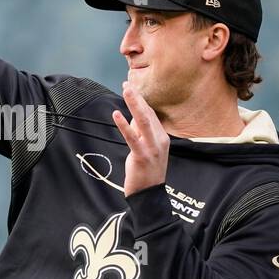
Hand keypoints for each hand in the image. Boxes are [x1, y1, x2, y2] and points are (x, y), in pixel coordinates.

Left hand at [113, 82, 169, 196]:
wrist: (149, 194)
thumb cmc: (147, 172)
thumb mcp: (147, 149)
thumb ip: (141, 133)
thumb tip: (132, 117)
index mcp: (162, 137)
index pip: (151, 114)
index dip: (141, 100)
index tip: (131, 88)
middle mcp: (160, 140)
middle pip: (148, 113)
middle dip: (137, 97)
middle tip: (127, 84)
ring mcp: (152, 148)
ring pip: (143, 121)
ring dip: (134, 104)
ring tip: (126, 91)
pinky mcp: (141, 156)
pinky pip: (132, 137)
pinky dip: (124, 125)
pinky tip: (116, 114)